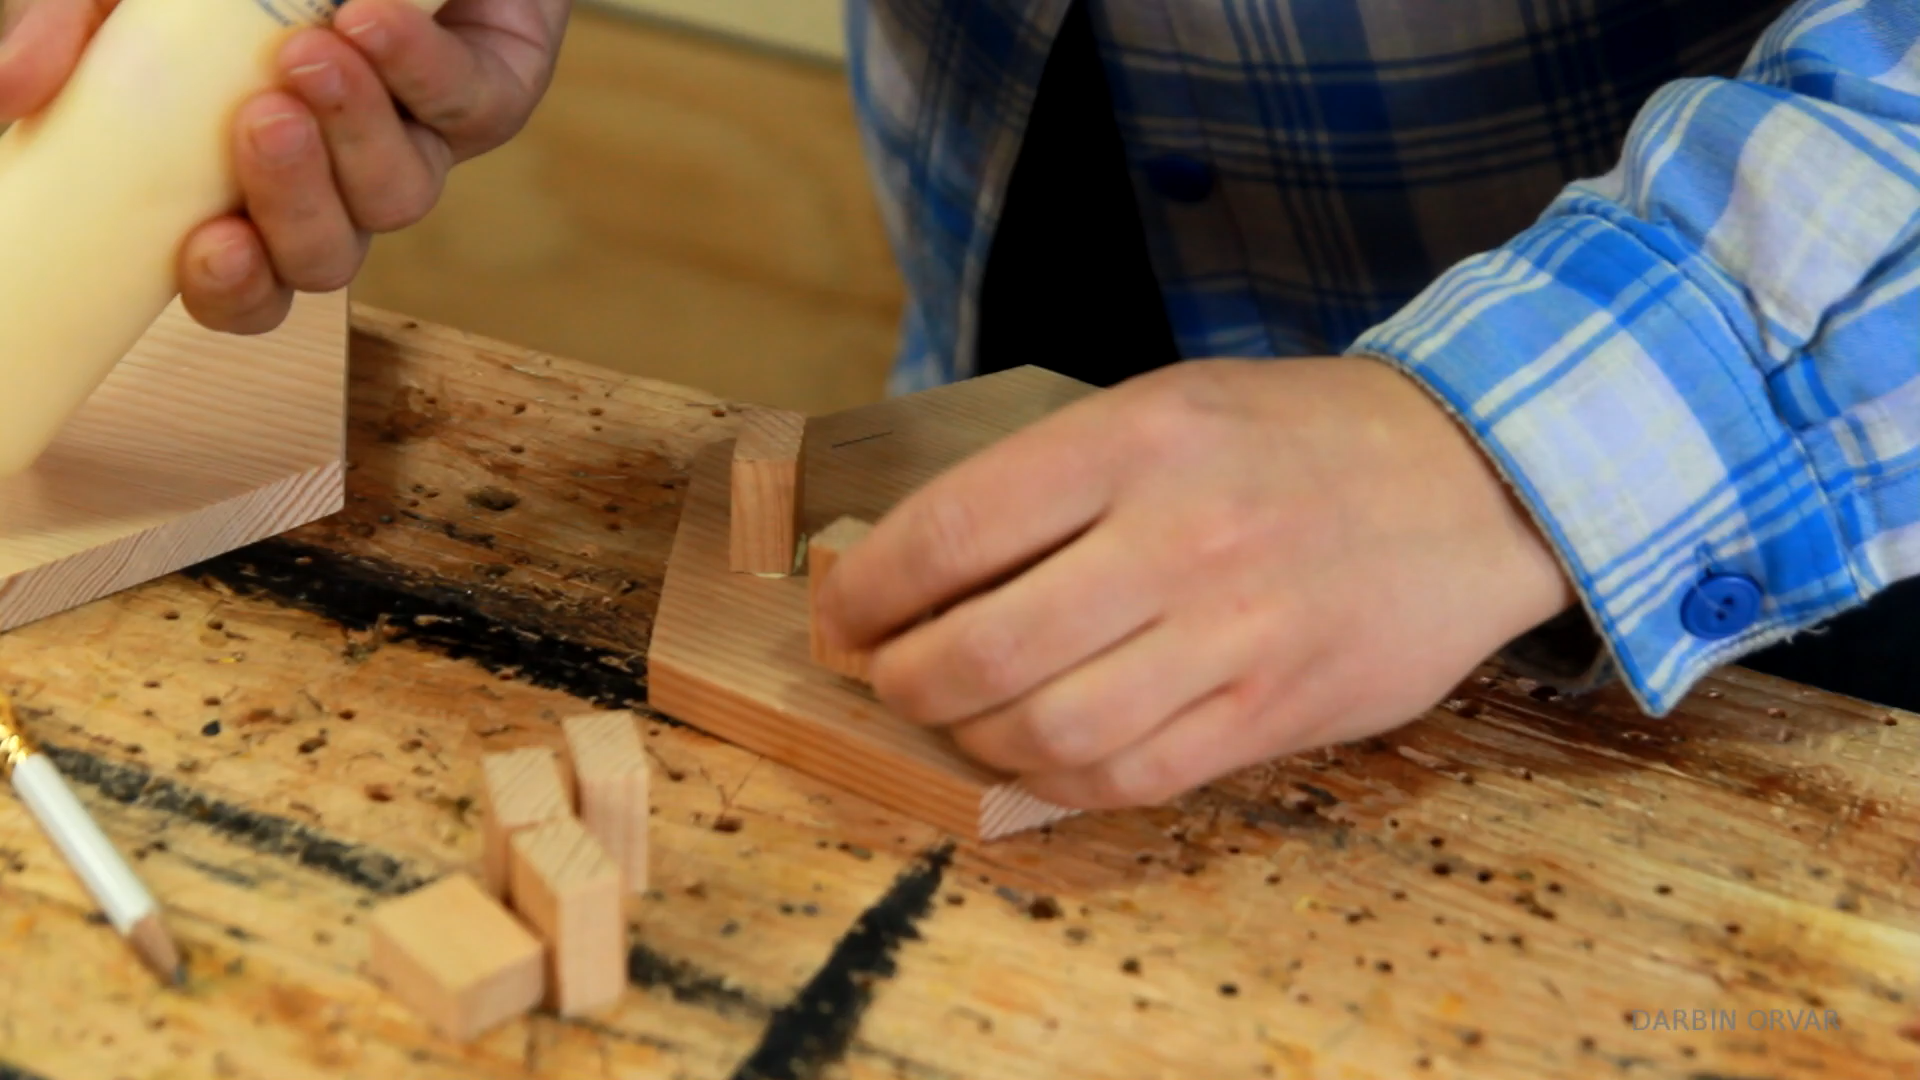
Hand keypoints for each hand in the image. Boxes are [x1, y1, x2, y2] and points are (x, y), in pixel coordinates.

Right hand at [0, 0, 568, 332]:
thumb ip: (74, 30)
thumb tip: (8, 93)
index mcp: (253, 186)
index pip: (246, 285)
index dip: (231, 291)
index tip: (207, 249)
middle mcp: (338, 184)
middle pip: (325, 259)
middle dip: (291, 207)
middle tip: (259, 126)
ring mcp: (419, 144)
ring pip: (397, 196)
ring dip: (351, 135)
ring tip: (310, 56)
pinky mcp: (490, 95)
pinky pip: (461, 106)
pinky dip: (414, 68)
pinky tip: (371, 23)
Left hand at [813, 357, 1577, 809]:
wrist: (1477, 476)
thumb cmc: (1299, 439)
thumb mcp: (1168, 407)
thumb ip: (1054, 482)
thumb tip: (922, 570)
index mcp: (1137, 438)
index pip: (950, 529)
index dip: (868, 592)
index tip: (843, 617)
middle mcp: (1180, 535)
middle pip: (983, 647)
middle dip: (902, 679)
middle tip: (887, 676)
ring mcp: (1234, 632)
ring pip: (1048, 728)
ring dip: (972, 737)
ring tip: (960, 716)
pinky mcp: (1276, 710)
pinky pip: (1131, 775)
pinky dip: (1057, 777)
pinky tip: (1039, 751)